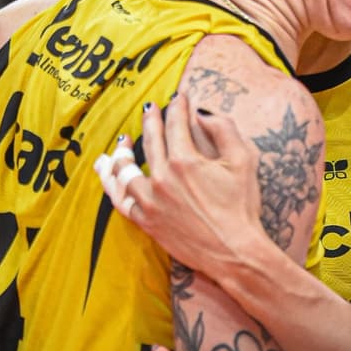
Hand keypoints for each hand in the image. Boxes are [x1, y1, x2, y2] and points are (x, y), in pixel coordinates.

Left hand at [95, 95, 261, 276]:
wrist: (234, 251)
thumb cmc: (241, 206)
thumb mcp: (243, 160)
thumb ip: (224, 130)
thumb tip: (203, 113)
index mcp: (186, 160)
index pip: (176, 124)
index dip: (177, 108)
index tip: (178, 98)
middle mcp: (163, 178)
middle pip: (151, 141)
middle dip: (150, 120)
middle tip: (149, 108)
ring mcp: (151, 201)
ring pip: (127, 171)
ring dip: (123, 152)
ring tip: (122, 142)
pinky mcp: (147, 221)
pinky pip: (121, 200)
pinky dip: (112, 184)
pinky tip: (107, 173)